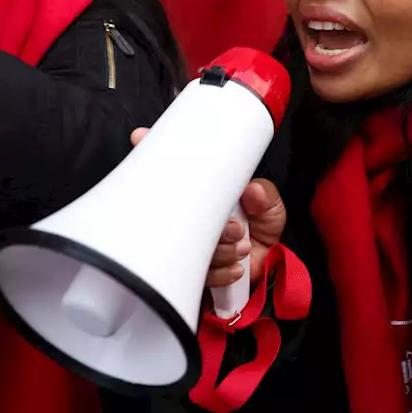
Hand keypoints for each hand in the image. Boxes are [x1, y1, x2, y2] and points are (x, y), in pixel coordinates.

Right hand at [130, 130, 285, 285]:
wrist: (269, 267)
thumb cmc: (261, 226)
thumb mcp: (269, 206)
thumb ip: (264, 196)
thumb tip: (251, 191)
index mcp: (203, 192)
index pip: (171, 171)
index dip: (151, 152)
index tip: (142, 137)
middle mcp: (190, 215)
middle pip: (173, 213)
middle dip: (201, 220)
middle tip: (235, 227)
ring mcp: (188, 242)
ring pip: (187, 246)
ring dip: (220, 248)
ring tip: (243, 244)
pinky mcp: (192, 273)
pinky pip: (197, 275)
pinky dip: (220, 271)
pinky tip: (236, 267)